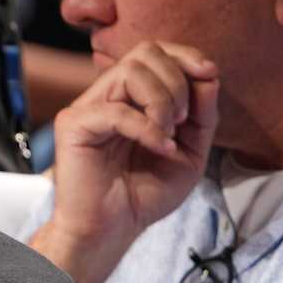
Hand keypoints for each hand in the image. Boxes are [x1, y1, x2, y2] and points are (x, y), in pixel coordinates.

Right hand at [34, 43, 219, 282]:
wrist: (111, 230)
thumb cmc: (144, 195)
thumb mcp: (190, 152)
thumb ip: (202, 114)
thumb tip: (208, 74)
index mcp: (130, 98)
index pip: (155, 53)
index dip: (186, 56)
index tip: (209, 75)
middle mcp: (106, 97)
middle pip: (145, 52)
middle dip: (177, 80)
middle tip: (184, 120)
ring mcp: (87, 108)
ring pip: (130, 70)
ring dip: (163, 100)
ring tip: (169, 135)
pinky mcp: (73, 126)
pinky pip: (117, 110)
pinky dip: (148, 128)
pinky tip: (161, 149)